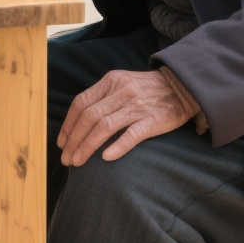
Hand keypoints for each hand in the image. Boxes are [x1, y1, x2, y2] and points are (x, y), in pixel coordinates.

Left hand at [56, 69, 195, 166]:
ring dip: (87, 146)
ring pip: (104, 127)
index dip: (68, 124)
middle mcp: (122, 91)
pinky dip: (117, 147)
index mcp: (111, 81)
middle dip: (73, 140)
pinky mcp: (152, 120)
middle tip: (66, 158)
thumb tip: (78, 121)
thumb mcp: (122, 82)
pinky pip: (131, 135)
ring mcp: (137, 106)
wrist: (182, 86)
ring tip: (77, 162)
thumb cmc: (147, 88)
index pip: (81, 103)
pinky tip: (105, 158)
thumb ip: (102, 97)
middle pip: (89, 117)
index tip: (61, 142)